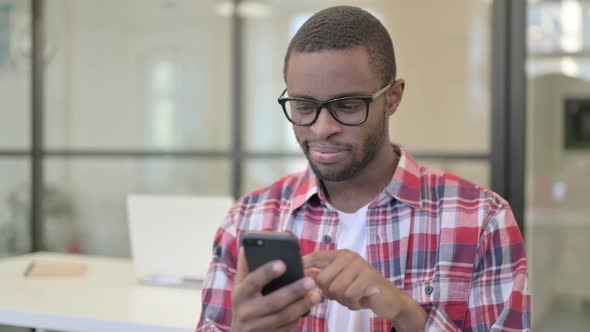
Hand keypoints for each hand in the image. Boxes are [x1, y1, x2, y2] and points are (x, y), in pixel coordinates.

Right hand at [230, 247, 321, 331]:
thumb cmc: (244, 302)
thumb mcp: (240, 286)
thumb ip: (245, 267)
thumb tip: (247, 247)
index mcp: (240, 294)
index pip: (253, 281)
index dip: (267, 272)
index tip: (283, 263)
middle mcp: (246, 311)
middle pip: (273, 301)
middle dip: (293, 291)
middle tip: (310, 281)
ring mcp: (256, 327)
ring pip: (283, 316)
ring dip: (302, 305)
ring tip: (317, 295)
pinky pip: (286, 327)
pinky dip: (299, 316)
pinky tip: (309, 306)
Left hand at [303, 250, 426, 330]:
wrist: (389, 300)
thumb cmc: (361, 290)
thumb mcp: (341, 282)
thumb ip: (324, 277)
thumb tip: (304, 274)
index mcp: (341, 255)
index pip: (316, 256)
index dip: (303, 264)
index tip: (294, 273)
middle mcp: (349, 256)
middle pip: (322, 279)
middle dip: (329, 293)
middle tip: (343, 294)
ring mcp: (360, 265)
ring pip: (335, 289)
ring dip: (342, 300)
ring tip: (353, 296)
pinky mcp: (369, 278)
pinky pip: (348, 295)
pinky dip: (353, 303)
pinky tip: (361, 300)